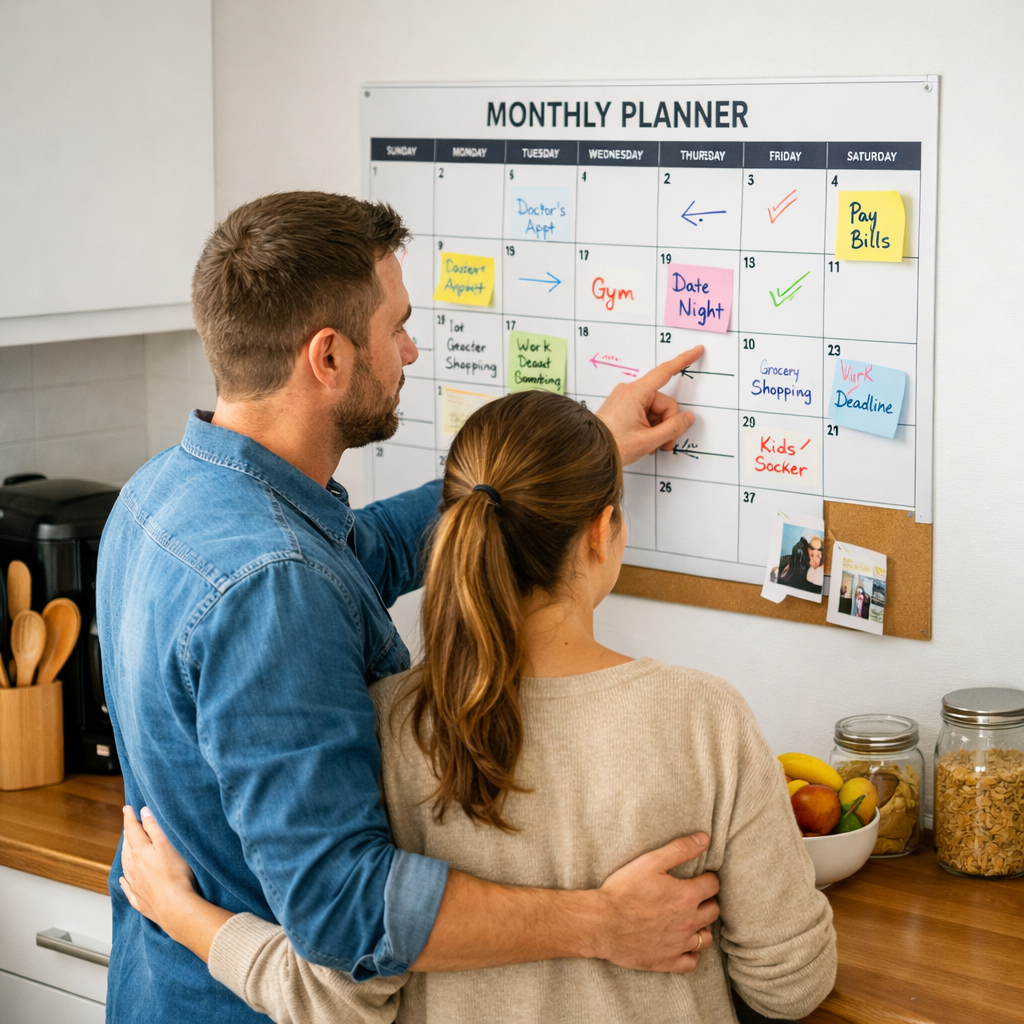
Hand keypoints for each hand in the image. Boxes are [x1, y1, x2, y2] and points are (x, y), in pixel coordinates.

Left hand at [119, 806, 232, 962]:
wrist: (174, 907)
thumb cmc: (175, 874)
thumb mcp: (167, 844)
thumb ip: (154, 827)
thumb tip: (143, 812)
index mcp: (140, 851)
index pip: (132, 830)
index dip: (130, 818)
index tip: (127, 808)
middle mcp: (133, 867)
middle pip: (127, 847)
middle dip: (128, 834)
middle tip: (129, 825)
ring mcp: (134, 884)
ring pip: (125, 865)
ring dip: (125, 854)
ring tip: (127, 847)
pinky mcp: (139, 899)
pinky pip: (127, 887)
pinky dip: (125, 879)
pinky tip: (124, 879)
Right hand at [590, 832, 719, 972]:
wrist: (602, 923)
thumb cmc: (624, 890)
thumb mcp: (651, 861)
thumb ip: (680, 849)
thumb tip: (704, 839)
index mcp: (687, 896)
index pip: (713, 885)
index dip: (707, 878)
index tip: (700, 877)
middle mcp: (689, 922)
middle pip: (713, 911)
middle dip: (707, 901)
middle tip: (694, 896)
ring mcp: (679, 944)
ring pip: (706, 938)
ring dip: (701, 927)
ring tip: (690, 920)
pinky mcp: (668, 961)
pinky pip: (691, 962)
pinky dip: (691, 953)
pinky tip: (682, 944)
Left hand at [595, 346, 703, 464]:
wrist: (588, 453)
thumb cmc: (611, 445)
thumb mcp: (647, 440)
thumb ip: (672, 428)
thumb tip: (687, 418)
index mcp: (635, 393)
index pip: (665, 372)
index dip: (683, 361)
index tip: (696, 350)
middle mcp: (629, 392)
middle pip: (663, 403)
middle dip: (667, 424)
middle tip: (665, 444)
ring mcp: (625, 399)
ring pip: (655, 410)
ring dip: (658, 428)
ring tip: (653, 446)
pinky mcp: (623, 407)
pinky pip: (644, 413)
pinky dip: (649, 427)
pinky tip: (646, 441)